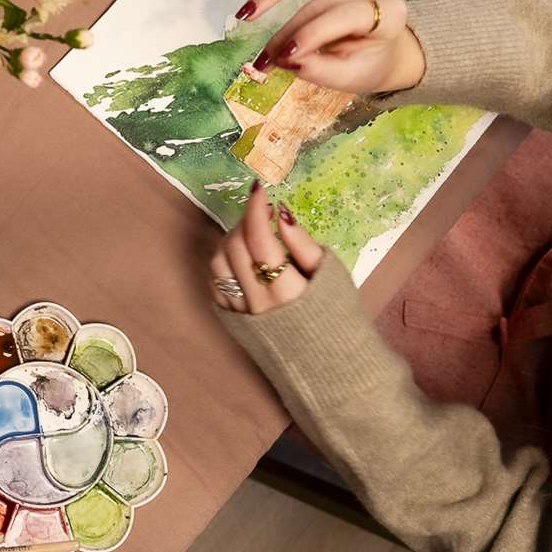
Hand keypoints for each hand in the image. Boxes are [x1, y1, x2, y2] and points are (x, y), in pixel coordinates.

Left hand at [209, 182, 324, 314]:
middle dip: (245, 221)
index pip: (260, 239)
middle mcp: (257, 302)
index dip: (255, 209)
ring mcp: (241, 313)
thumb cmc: (335, 314)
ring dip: (231, 239)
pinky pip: (216, 283)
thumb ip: (304, 245)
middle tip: (262, 211)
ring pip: (219, 264)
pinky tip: (242, 256)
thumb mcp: (331, 276)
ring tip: (252, 232)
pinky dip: (224, 261)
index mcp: (285, 291)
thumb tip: (281, 213)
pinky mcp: (231, 320)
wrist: (327, 363)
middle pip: (236, 248)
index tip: (258, 188)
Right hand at [237, 0, 425, 92]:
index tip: (282, 58)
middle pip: (323, 0)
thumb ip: (319, 69)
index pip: (344, 17)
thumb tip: (284, 60)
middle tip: (264, 53)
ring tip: (246, 11)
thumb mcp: (348, 75)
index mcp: (390, 13)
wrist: (379, 42)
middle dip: (289, 28)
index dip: (311, 35)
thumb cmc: (364, 60)